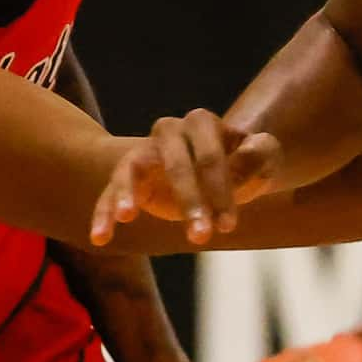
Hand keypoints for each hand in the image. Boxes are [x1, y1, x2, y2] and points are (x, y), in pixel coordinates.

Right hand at [90, 110, 284, 246]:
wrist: (216, 174)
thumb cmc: (242, 165)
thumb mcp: (262, 158)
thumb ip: (261, 152)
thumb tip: (250, 150)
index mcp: (202, 123)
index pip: (209, 156)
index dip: (220, 190)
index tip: (229, 226)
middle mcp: (168, 131)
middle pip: (174, 164)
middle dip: (188, 200)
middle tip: (201, 237)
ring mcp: (144, 153)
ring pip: (131, 170)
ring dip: (130, 195)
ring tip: (125, 218)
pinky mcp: (127, 177)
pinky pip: (109, 192)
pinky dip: (103, 213)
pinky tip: (99, 237)